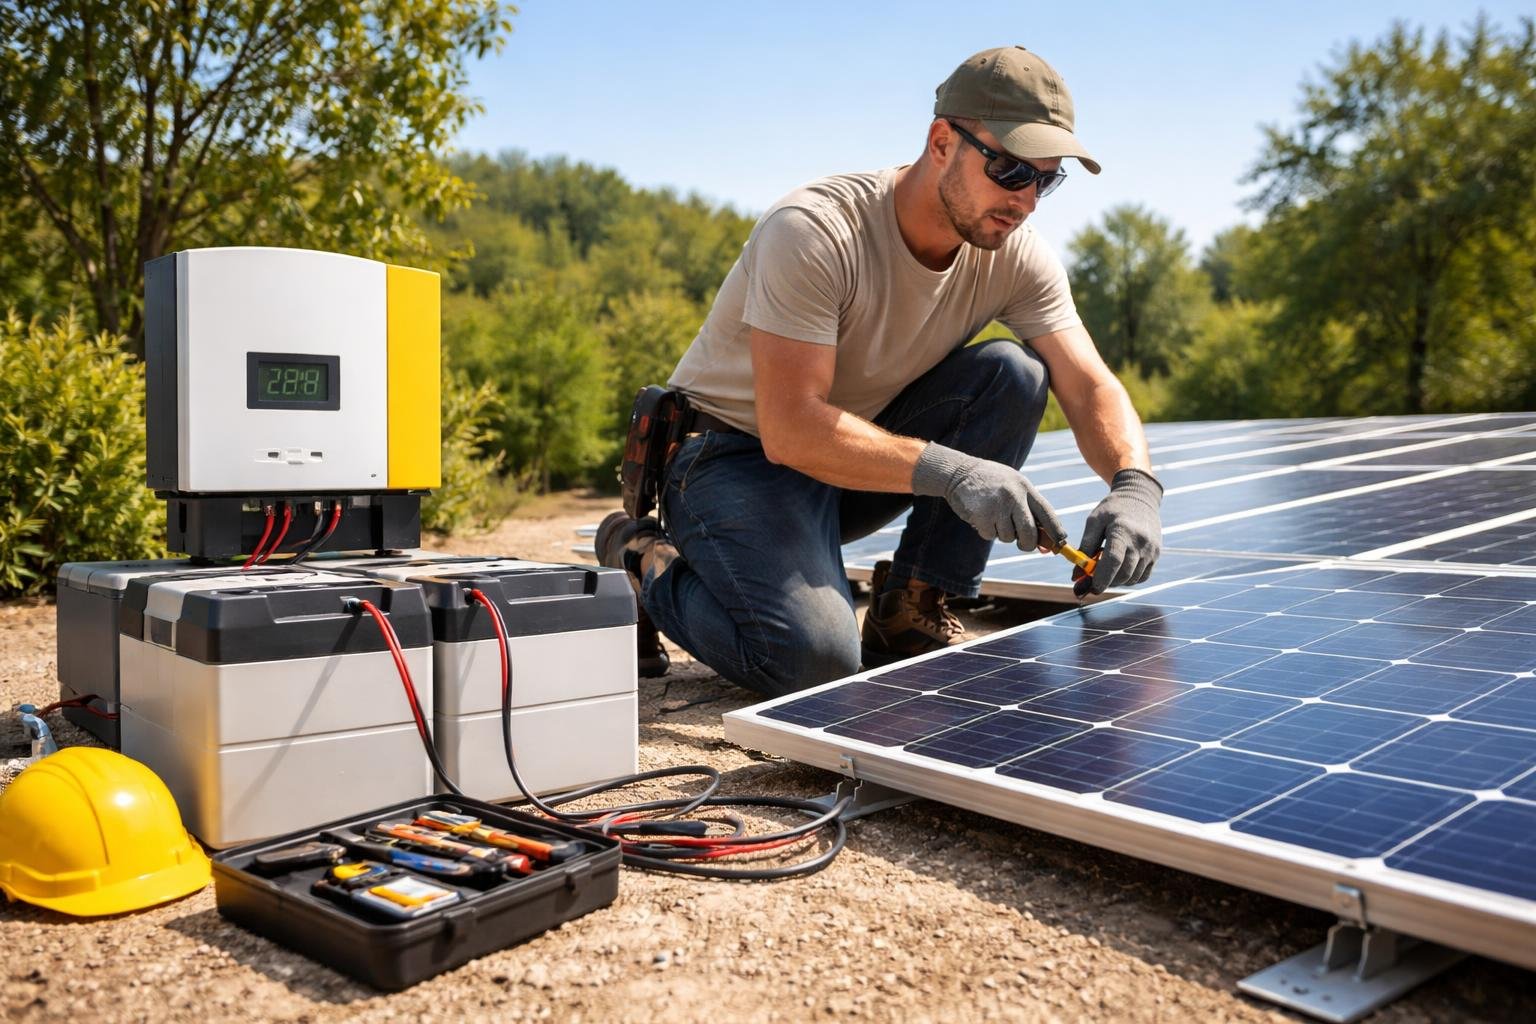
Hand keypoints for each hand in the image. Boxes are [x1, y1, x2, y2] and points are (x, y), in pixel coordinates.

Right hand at [912, 443, 1065, 547]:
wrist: (959, 472)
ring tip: (993, 516)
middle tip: (1023, 544)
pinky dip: (986, 531)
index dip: (1055, 531)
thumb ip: (1027, 511)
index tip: (1060, 544)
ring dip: (1001, 533)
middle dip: (1028, 544)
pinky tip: (981, 516)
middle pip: (1029, 532)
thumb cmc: (990, 483)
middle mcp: (1014, 496)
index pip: (1047, 513)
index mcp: (1025, 488)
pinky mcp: (982, 515)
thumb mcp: (1012, 487)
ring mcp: (998, 505)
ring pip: (1008, 537)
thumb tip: (1043, 545)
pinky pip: (990, 535)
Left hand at [1079, 469, 1162, 593]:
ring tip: (1105, 568)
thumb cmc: (1112, 509)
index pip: (1113, 561)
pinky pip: (1142, 577)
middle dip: (1106, 582)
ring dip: (1116, 581)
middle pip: (1123, 573)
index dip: (1101, 578)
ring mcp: (1151, 550)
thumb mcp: (1094, 522)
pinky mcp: (1156, 555)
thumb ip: (1085, 548)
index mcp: (1122, 530)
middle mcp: (1140, 542)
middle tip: (1090, 583)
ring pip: (1132, 578)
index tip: (1090, 588)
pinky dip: (1128, 579)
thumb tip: (1076, 576)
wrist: (1140, 497)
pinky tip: (1119, 568)